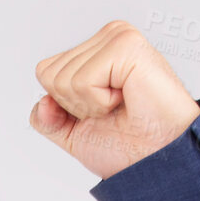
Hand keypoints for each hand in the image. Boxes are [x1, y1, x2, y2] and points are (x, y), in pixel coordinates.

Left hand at [29, 20, 199, 179]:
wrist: (156, 162)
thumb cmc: (128, 147)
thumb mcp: (74, 135)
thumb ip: (48, 119)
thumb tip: (43, 103)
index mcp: (95, 50)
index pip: (46, 72)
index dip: (64, 106)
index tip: (98, 113)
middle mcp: (106, 38)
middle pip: (50, 75)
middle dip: (75, 107)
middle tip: (111, 112)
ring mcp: (117, 37)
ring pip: (63, 79)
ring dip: (90, 106)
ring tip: (120, 106)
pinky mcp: (126, 45)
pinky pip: (82, 81)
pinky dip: (100, 102)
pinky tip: (125, 99)